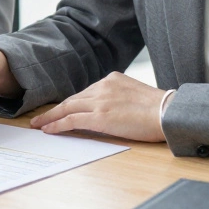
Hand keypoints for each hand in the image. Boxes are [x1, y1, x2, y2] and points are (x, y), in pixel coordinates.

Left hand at [29, 72, 165, 141]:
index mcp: (112, 79)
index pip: (85, 92)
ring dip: (51, 117)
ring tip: (39, 125)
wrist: (168, 112)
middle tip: (40, 117)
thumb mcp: (135, 95)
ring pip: (68, 108)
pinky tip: (48, 130)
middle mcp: (103, 86)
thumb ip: (118, 97)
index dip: (70, 103)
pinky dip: (57, 125)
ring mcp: (100, 101)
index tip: (61, 109)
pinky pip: (72, 120)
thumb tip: (109, 111)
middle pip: (72, 99)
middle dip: (55, 109)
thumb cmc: (159, 109)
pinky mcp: (100, 116)